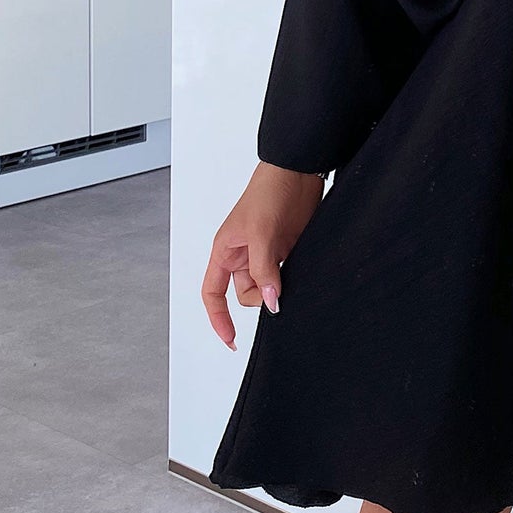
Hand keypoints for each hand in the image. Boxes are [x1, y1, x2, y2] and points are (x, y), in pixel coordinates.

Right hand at [200, 162, 323, 349]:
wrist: (298, 173)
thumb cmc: (268, 192)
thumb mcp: (261, 234)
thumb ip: (263, 271)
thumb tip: (270, 303)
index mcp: (225, 252)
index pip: (213, 293)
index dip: (219, 318)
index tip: (231, 339)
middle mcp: (242, 256)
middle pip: (245, 294)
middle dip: (260, 298)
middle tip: (277, 289)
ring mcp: (265, 254)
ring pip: (267, 287)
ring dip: (278, 289)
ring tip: (290, 274)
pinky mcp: (285, 250)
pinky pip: (284, 276)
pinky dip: (290, 282)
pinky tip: (299, 277)